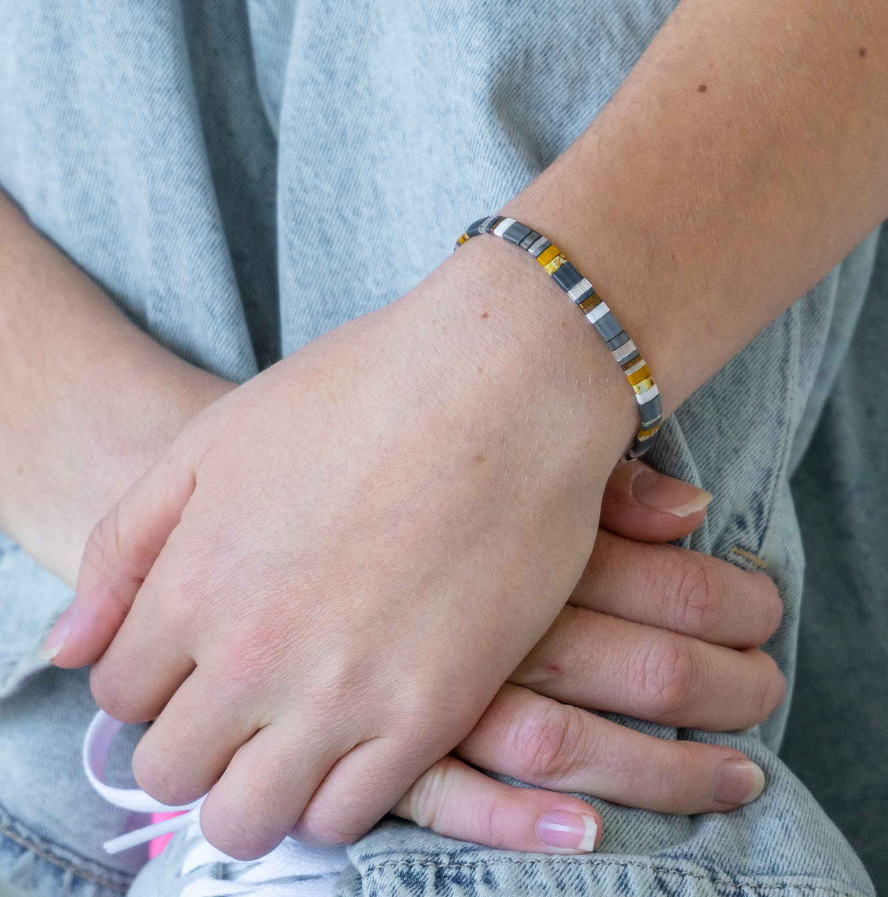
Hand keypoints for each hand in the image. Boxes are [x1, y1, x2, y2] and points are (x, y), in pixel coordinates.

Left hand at [46, 235, 679, 857]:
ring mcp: (343, 694)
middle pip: (171, 771)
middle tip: (245, 696)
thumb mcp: (218, 438)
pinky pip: (344, 818)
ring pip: (246, 821)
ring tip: (293, 733)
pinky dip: (331, 795)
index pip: (121, 697)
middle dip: (194, 739)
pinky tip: (354, 738)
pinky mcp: (430, 713)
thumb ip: (128, 546)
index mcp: (194, 585)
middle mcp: (253, 657)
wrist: (506, 382)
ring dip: (253, 788)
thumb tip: (66, 652)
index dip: (156, 676)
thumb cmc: (366, 390)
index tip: (201, 653)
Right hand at [389, 457, 782, 852]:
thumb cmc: (371, 448)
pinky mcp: (369, 736)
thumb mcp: (491, 444)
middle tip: (766, 691)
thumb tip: (695, 507)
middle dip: (726, 691)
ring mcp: (434, 685)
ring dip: (664, 773)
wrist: (231, 496)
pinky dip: (520, 823)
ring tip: (736, 778)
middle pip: (649, 671)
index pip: (678, 585)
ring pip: (574, 749)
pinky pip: (453, 798)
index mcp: (531, 536)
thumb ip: (598, 484)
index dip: (738, 605)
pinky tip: (587, 836)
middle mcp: (498, 617)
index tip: (767, 611)